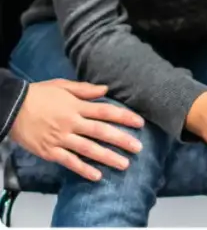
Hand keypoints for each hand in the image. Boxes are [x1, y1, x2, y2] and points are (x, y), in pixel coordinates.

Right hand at [9, 80, 143, 181]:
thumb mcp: (62, 86)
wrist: (11, 107)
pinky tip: (96, 175)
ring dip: (107, 157)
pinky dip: (83, 169)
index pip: (106, 111)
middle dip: (121, 140)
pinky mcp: (50, 151)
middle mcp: (71, 123)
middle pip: (101, 132)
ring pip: (88, 149)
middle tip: (138, 148)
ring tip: (124, 164)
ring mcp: (61, 138)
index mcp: (76, 106)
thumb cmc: (38, 94)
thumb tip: (106, 89)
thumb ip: (85, 89)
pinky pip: (69, 161)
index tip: (140, 123)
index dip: (124, 117)